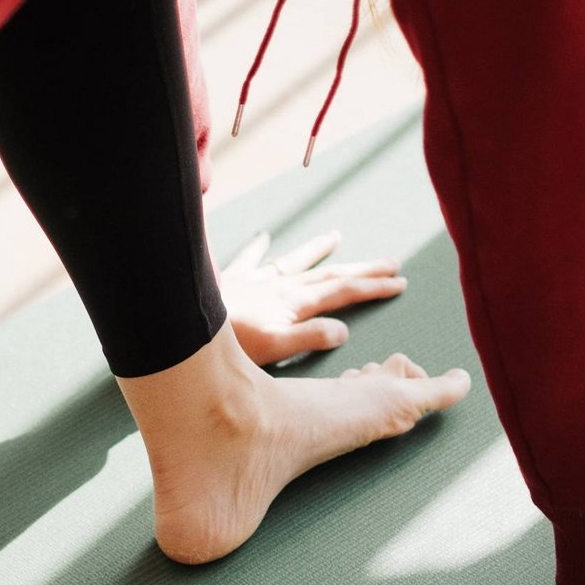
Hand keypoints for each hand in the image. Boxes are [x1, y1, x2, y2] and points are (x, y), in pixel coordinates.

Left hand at [218, 229, 406, 365]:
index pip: (343, 292)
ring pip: (295, 260)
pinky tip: (263, 236)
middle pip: (329, 274)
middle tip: (391, 262)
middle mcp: (280, 286)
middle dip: (362, 269)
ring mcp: (256, 281)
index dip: (373, 287)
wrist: (184, 321)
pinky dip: (258, 248)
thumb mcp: (275, 347)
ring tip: (337, 236)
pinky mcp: (232, 281)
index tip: (399, 282)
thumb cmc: (228, 343)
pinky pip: (248, 260)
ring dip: (318, 250)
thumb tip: (343, 331)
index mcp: (295, 303)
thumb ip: (310, 338)